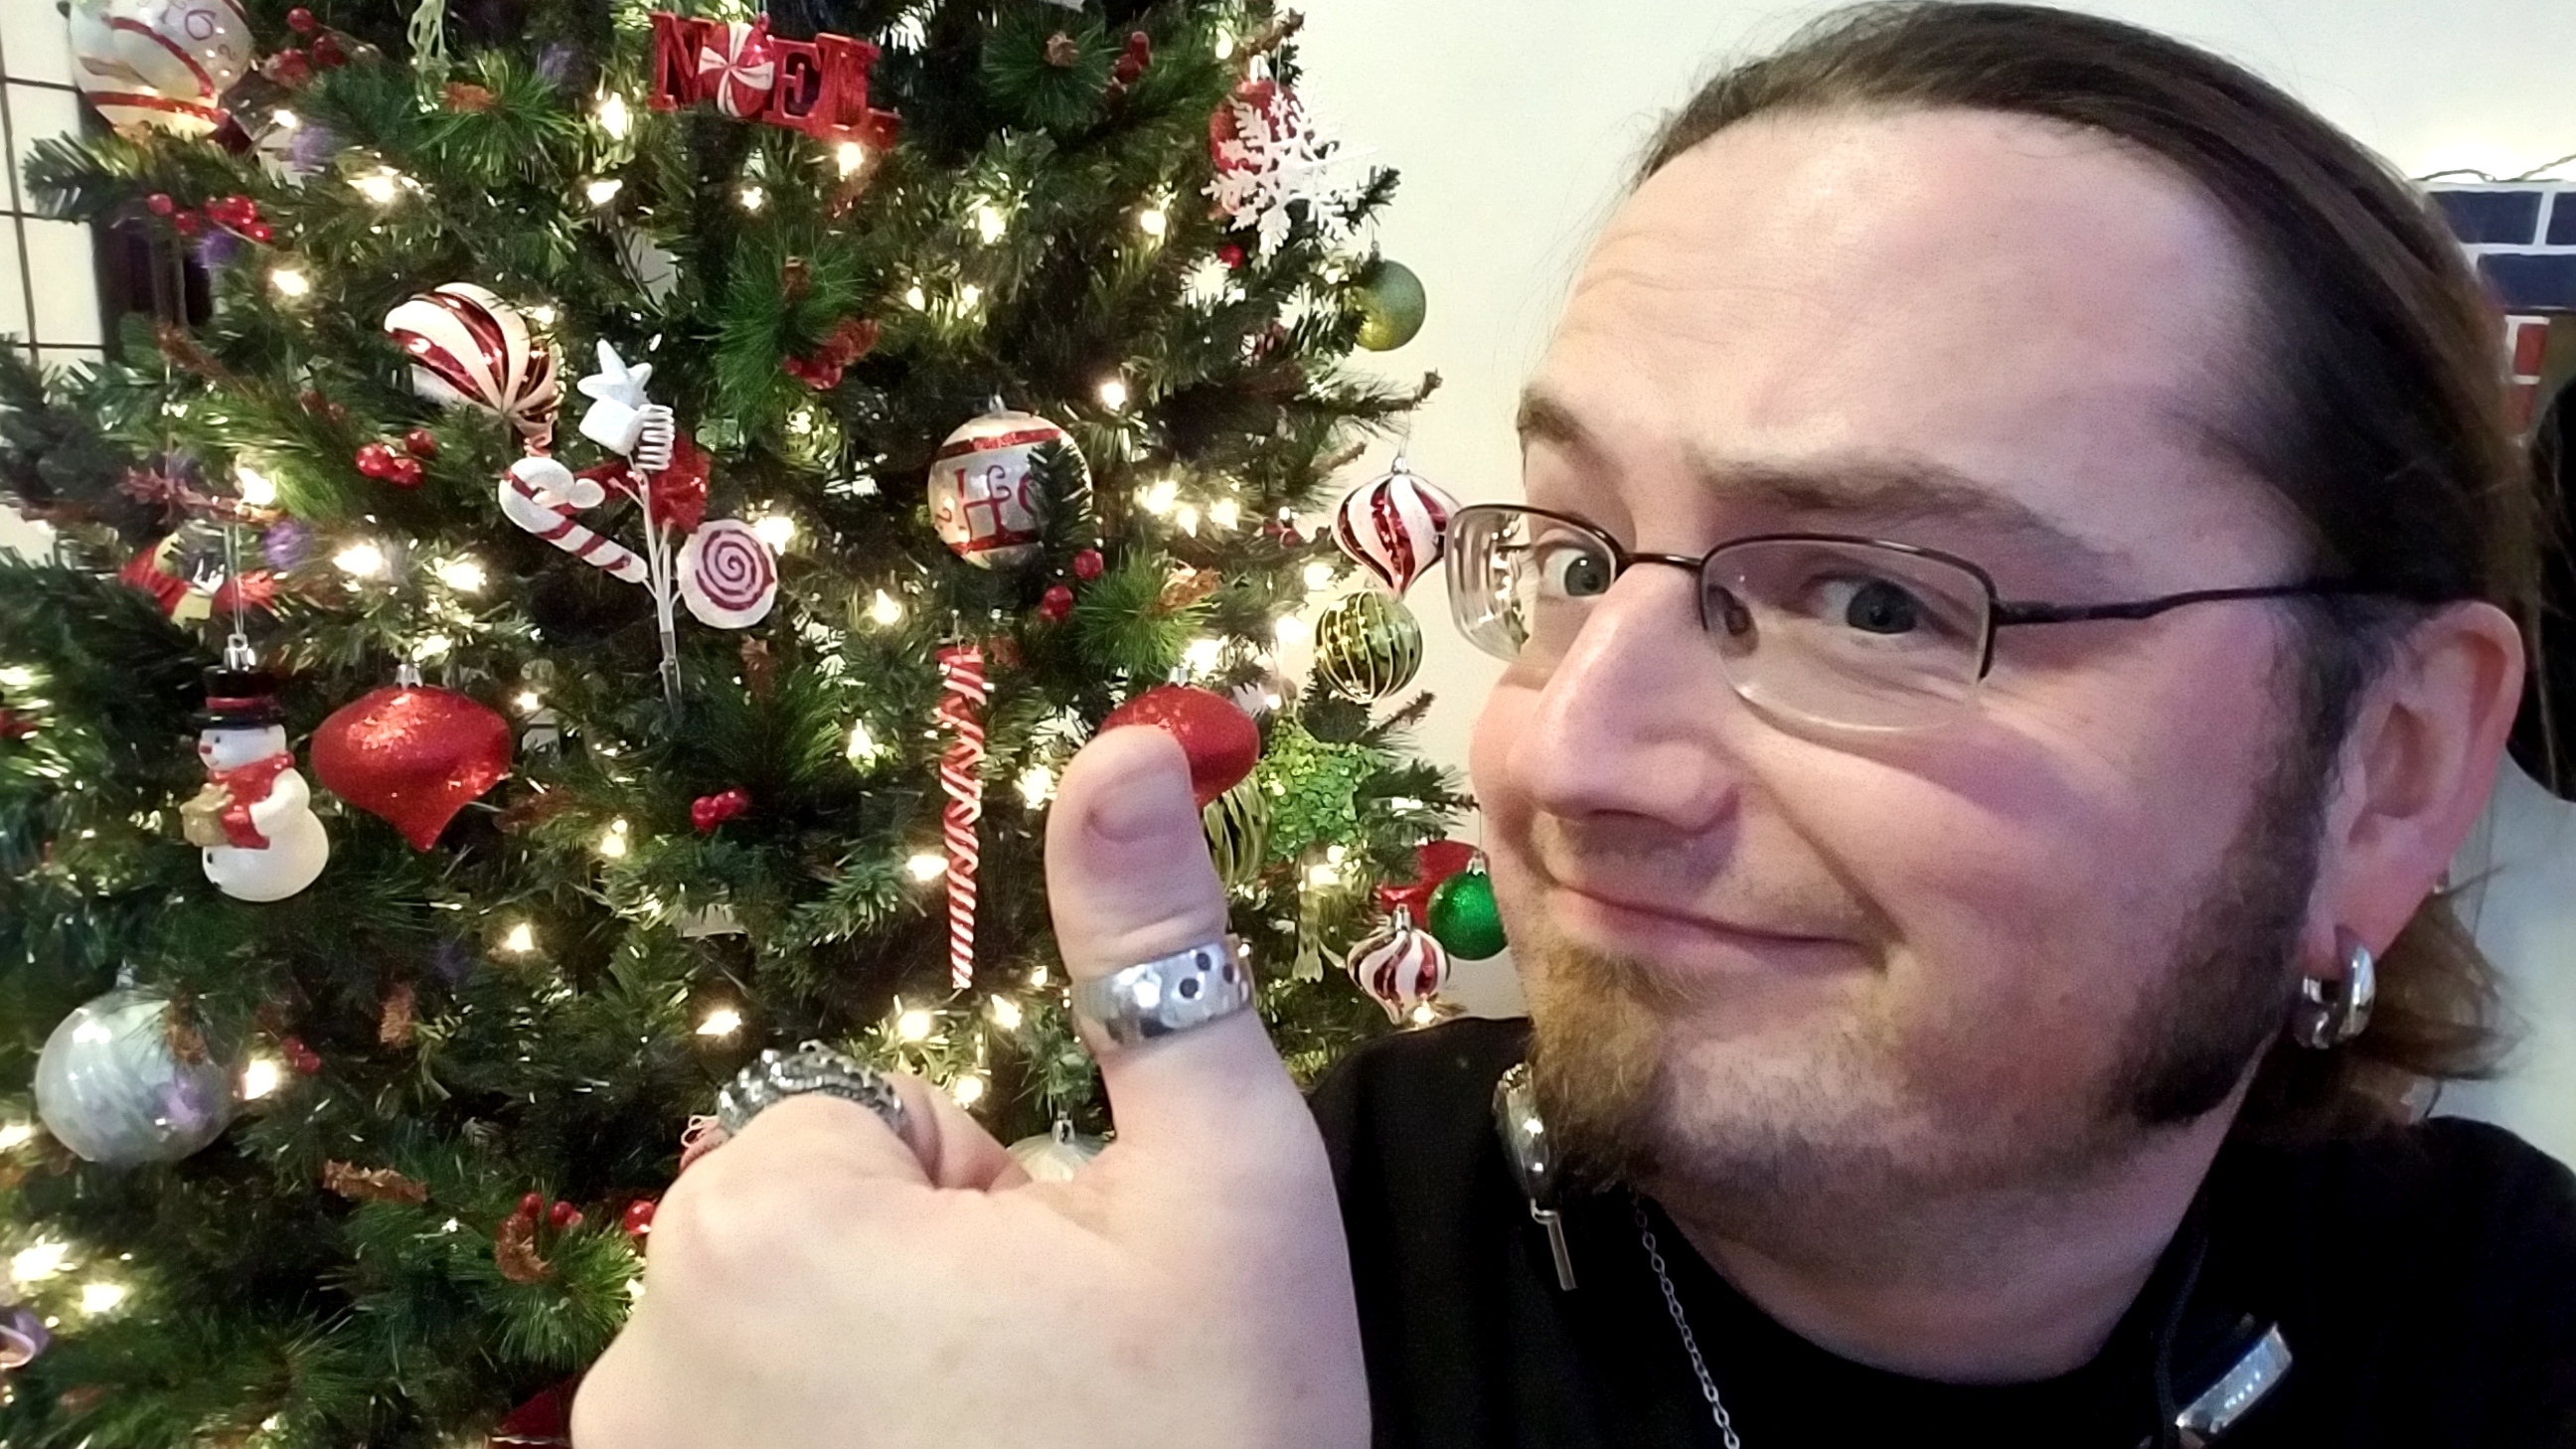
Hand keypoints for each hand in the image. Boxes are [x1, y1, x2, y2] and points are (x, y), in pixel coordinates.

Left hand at [571, 727, 1367, 1448]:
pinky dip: (819, 1447)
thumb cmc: (1211, 1438)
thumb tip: (1124, 739)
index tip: (1068, 1310)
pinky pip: (734, 1428)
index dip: (995, 1200)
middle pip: (815, 1218)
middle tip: (1051, 1392)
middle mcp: (639, 1340)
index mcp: (768, 1215)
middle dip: (930, 1276)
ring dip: (876, 1371)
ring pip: (778, 1332)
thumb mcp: (1219, 1185)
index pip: (879, 1116)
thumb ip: (1150, 953)